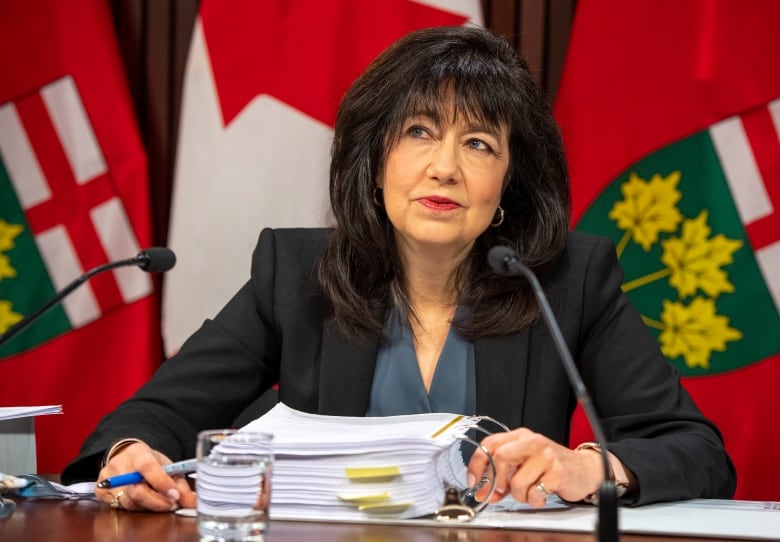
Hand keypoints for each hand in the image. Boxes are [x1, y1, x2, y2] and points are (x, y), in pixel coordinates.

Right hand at [95, 441, 196, 511]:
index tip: (175, 496)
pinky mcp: (100, 490)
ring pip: (129, 502)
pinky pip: (120, 507)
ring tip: (161, 502)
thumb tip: (192, 501)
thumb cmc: (149, 461)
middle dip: (157, 502)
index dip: (162, 484)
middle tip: (171, 504)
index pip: (147, 468)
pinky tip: (144, 502)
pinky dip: (136, 508)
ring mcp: (107, 477)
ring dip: (149, 507)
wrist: (126, 456)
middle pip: (136, 491)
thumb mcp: (166, 465)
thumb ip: (180, 484)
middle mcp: (119, 464)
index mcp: (137, 451)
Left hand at [466, 427, 601, 506]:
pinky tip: (541, 495)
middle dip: (497, 479)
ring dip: (519, 495)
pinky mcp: (558, 471)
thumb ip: (503, 477)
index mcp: (520, 436)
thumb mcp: (524, 466)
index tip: (473, 481)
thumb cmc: (551, 467)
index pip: (490, 444)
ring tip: (529, 492)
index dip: (477, 464)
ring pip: (517, 480)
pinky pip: (535, 492)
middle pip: (500, 457)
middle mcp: (533, 441)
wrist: (584, 470)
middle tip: (502, 490)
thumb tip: (484, 491)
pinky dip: (534, 500)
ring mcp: (546, 455)